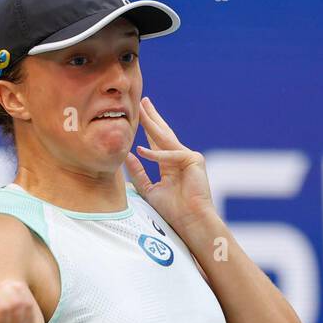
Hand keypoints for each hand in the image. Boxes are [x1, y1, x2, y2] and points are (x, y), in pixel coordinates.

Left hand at [124, 96, 217, 235]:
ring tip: (142, 110)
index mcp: (171, 164)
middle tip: (143, 101)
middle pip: (163, 134)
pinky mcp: (194, 160)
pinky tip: (141, 150)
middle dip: (152, 118)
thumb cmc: (173, 210)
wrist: (190, 221)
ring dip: (153, 124)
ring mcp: (189, 157)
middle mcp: (180, 157)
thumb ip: (139, 173)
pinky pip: (171, 155)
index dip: (148, 129)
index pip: (157, 142)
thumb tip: (128, 156)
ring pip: (166, 139)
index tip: (140, 115)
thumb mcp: (150, 190)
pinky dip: (156, 155)